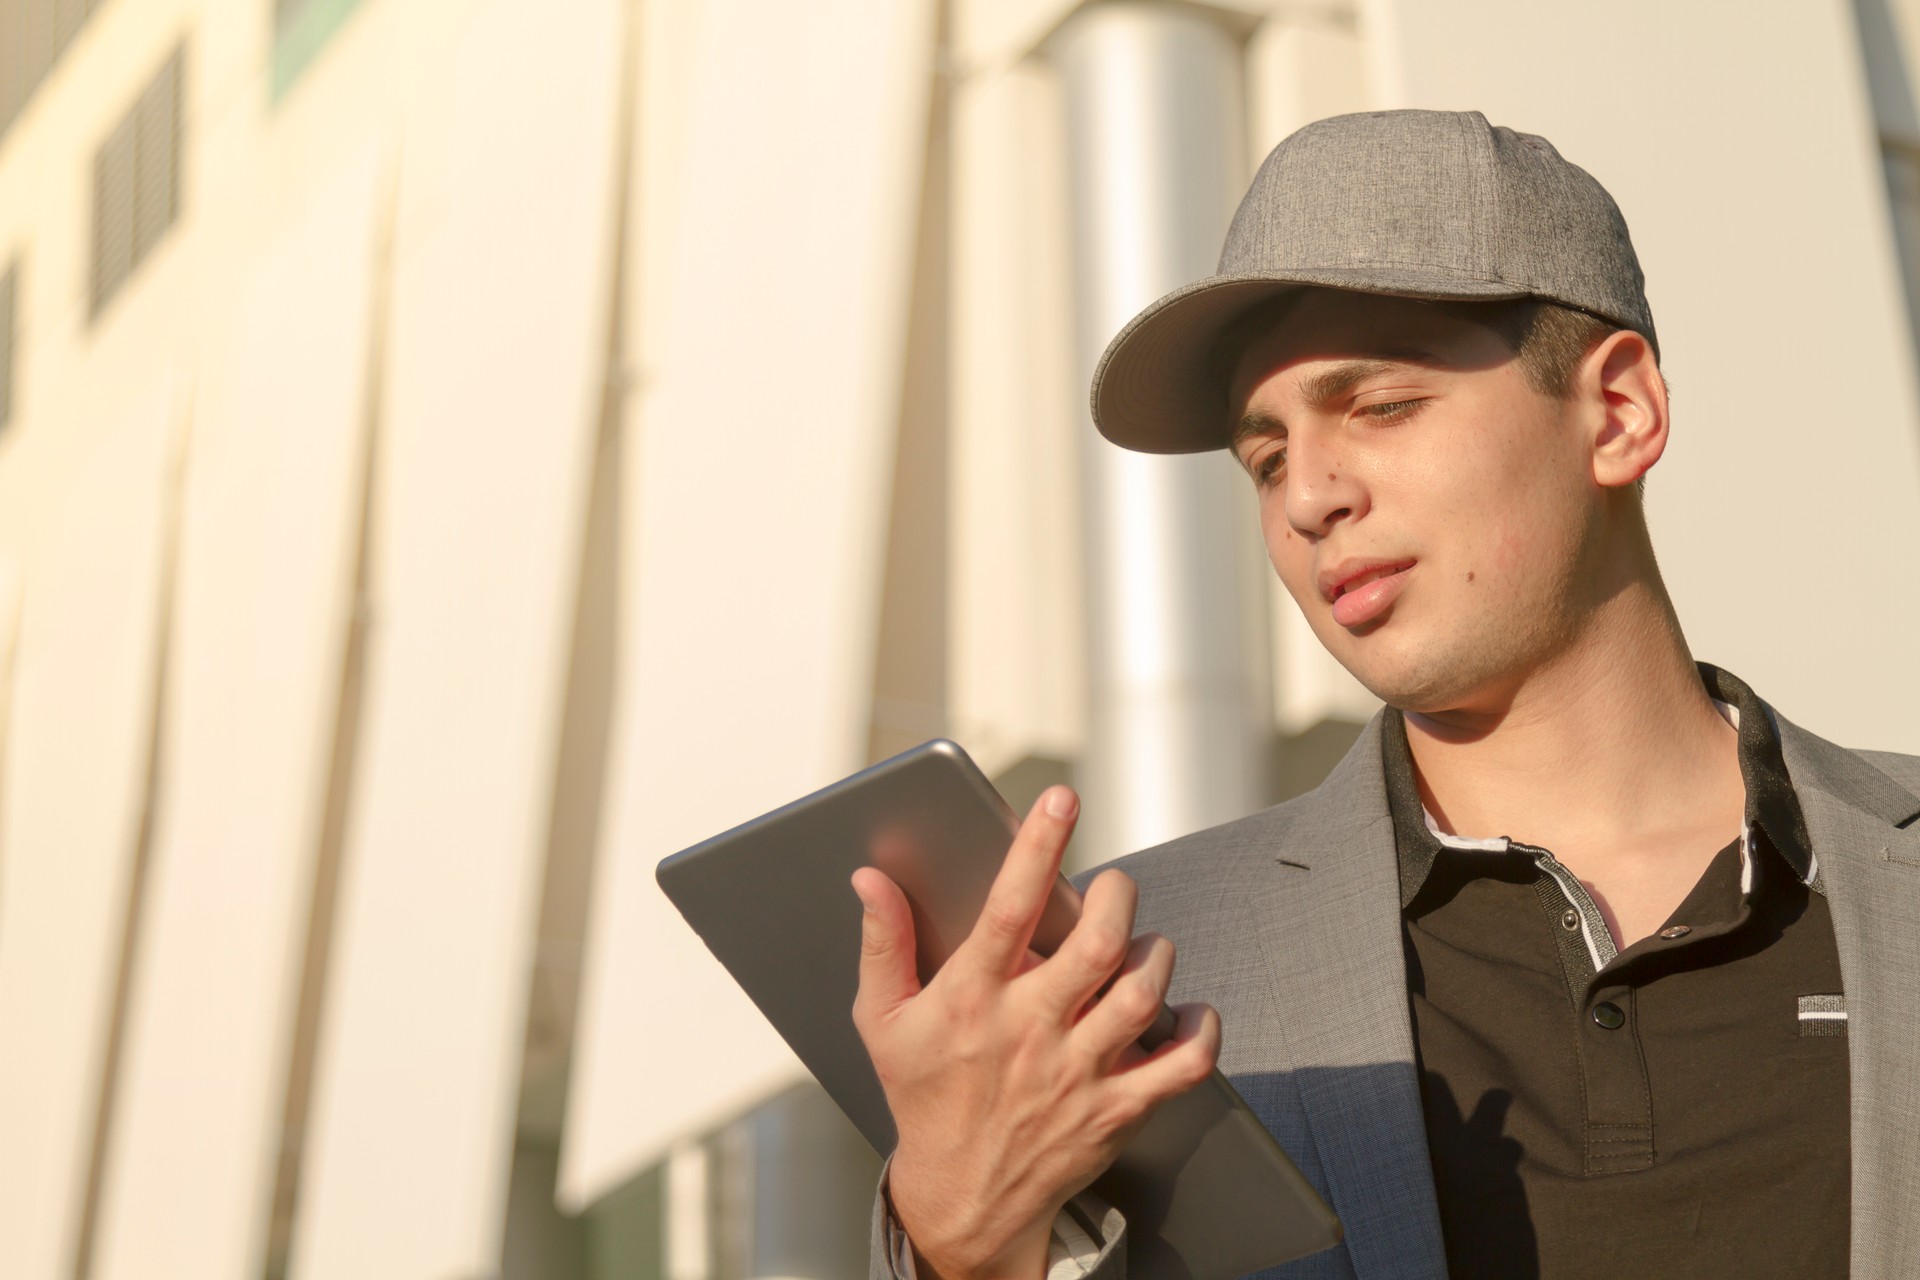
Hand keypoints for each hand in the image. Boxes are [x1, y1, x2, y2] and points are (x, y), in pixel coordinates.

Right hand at [850, 785, 1220, 1279]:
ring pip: (1141, 994)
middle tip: (1112, 887)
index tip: (1061, 798)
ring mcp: (1077, 1072)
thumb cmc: (923, 1096)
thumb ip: (883, 944)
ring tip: (1142, 944)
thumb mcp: (883, 1022)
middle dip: (1116, 896)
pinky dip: (1200, 1031)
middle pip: (1096, 945)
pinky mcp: (1116, 1109)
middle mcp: (1029, 1031)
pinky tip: (1190, 1010)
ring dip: (1154, 954)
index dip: (1038, 845)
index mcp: (972, 999)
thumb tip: (870, 879)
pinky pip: (1181, 1066)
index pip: (1010, 907)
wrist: (963, 1200)